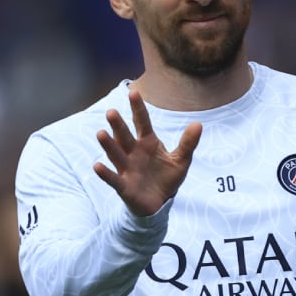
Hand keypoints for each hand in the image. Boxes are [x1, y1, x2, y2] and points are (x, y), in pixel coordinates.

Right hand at [93, 89, 201, 216]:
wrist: (160, 203)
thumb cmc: (167, 178)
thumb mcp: (181, 161)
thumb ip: (188, 143)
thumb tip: (198, 124)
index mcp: (148, 143)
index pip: (142, 122)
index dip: (138, 108)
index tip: (133, 92)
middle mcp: (134, 152)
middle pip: (125, 136)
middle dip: (118, 125)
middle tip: (111, 111)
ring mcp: (127, 168)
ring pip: (116, 154)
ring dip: (109, 145)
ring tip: (101, 133)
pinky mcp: (124, 185)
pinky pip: (113, 179)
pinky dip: (105, 173)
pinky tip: (97, 166)